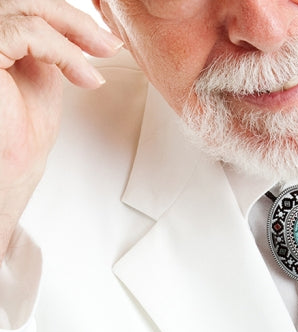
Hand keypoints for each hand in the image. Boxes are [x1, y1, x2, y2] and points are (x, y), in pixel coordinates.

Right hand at [0, 0, 122, 258]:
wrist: (8, 170)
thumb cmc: (17, 130)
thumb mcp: (39, 73)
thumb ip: (48, 43)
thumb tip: (80, 25)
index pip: (24, 5)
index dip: (64, 14)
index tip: (102, 38)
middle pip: (24, 0)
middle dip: (73, 19)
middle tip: (110, 45)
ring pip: (26, 9)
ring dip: (74, 34)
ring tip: (100, 63)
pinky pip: (27, 33)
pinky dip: (64, 52)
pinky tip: (86, 79)